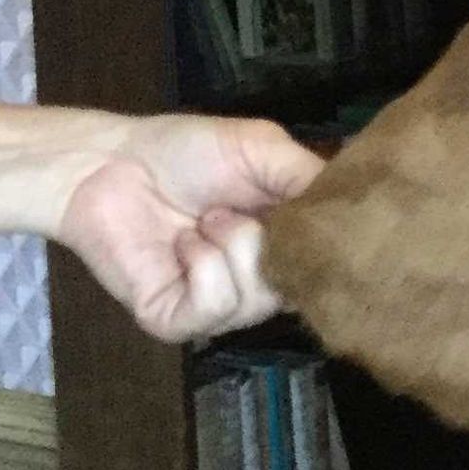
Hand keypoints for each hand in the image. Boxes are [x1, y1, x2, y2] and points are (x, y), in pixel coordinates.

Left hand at [56, 114, 322, 343]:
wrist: (110, 163)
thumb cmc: (185, 151)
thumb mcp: (264, 147)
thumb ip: (311, 177)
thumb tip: (357, 212)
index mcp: (286, 245)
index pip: (330, 266)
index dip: (331, 247)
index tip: (321, 217)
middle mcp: (260, 283)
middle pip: (300, 286)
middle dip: (272, 239)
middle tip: (235, 207)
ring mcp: (220, 307)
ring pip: (258, 299)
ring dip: (233, 245)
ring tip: (206, 219)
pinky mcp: (177, 321)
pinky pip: (215, 305)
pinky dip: (203, 264)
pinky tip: (184, 244)